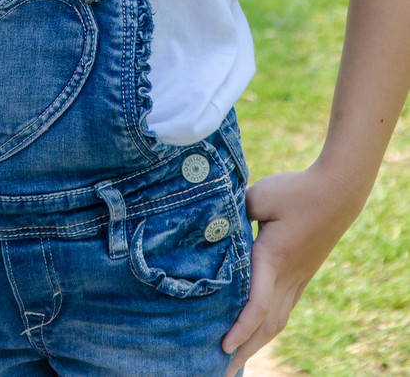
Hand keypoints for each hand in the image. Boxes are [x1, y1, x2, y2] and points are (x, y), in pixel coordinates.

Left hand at [222, 166, 361, 375]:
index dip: (240, 329)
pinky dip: (267, 327)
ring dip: (256, 343)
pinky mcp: (301, 275)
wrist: (336, 193)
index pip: (258, 305)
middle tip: (221, 371)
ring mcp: (297, 278)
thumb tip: (214, 226)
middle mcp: (286, 276)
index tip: (222, 345)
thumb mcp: (259, 195)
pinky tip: (258, 332)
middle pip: (266, 326)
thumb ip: (234, 212)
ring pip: (277, 322)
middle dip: (244, 350)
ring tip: (237, 360)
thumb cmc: (296, 191)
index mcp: (272, 258)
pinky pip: (283, 309)